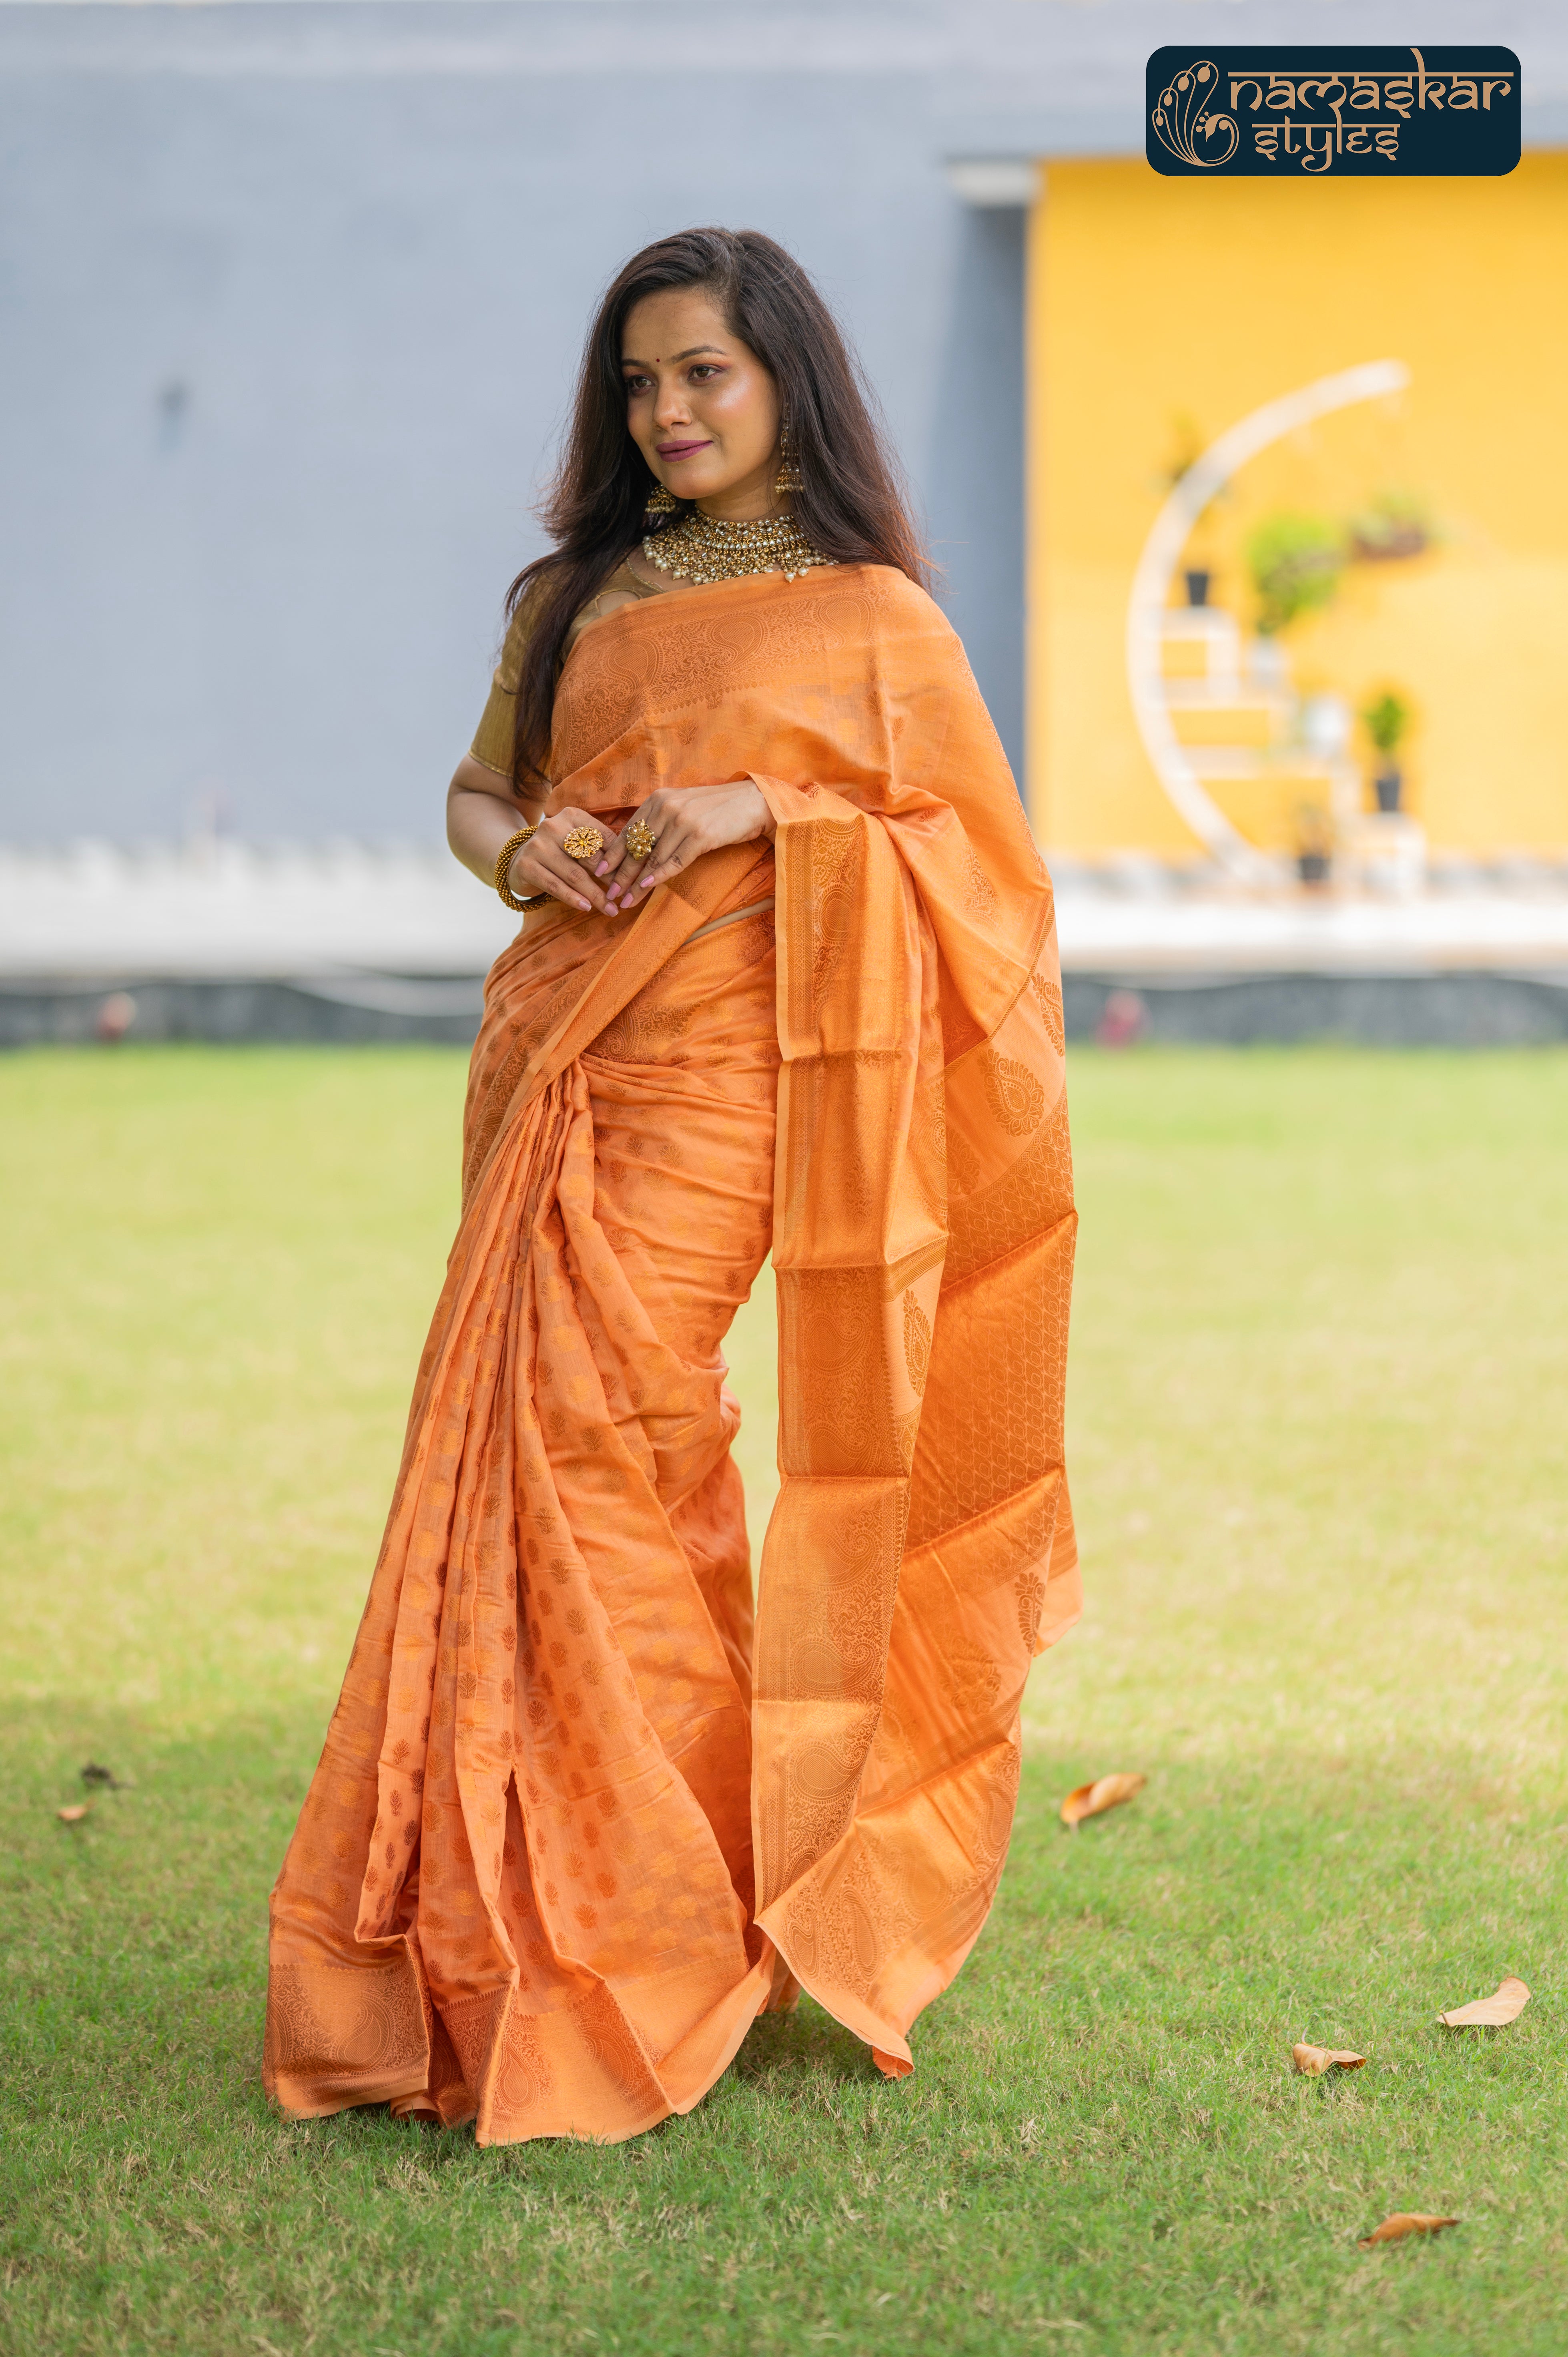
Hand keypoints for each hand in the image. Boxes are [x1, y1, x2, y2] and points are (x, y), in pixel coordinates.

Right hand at [508, 807, 622, 914]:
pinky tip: (587, 907)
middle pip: (590, 857)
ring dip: (595, 895)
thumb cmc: (559, 852)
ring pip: (574, 875)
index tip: (633, 879)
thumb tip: (634, 866)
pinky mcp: (526, 865)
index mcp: (572, 816)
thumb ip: (601, 848)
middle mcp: (553, 826)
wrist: (519, 859)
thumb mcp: (579, 843)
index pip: (603, 838)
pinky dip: (573, 898)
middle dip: (610, 879)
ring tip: (611, 909)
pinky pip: (555, 886)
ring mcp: (538, 845)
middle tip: (624, 896)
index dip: (620, 861)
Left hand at [598, 783, 774, 912]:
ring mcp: (683, 821)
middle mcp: (667, 807)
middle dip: (620, 874)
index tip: (600, 873)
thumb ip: (659, 822)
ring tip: (626, 901)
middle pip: (636, 847)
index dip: (612, 854)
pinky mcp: (701, 835)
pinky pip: (675, 861)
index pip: (628, 831)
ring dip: (636, 883)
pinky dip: (659, 876)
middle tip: (609, 894)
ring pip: (652, 858)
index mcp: (658, 799)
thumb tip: (636, 847)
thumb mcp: (682, 808)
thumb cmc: (717, 810)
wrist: (753, 802)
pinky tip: (647, 888)